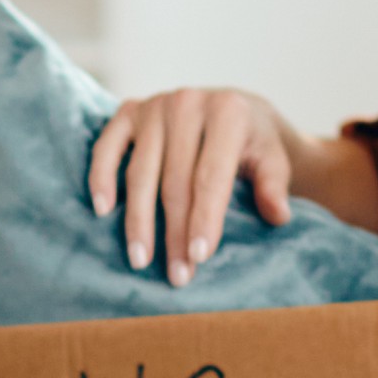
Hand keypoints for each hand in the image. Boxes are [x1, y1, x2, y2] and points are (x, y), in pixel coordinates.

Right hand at [87, 88, 298, 286]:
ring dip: (138, 220)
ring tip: (140, 260)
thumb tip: (277, 215)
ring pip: (140, 172)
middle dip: (174, 232)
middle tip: (176, 275)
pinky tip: (102, 210)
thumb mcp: (273, 160)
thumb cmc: (253, 144)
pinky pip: (107, 146)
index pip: (211, 176)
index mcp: (228, 112)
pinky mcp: (130, 110)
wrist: (233, 108)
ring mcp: (155, 105)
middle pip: (175, 181)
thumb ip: (274, 185)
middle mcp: (188, 103)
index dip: (204, 218)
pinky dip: (101, 177)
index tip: (199, 257)